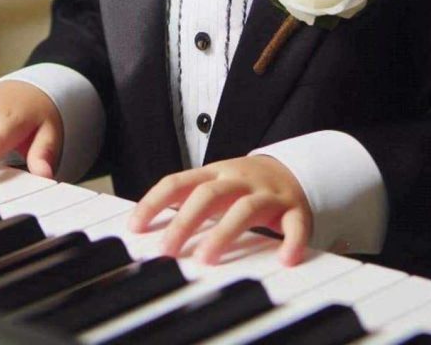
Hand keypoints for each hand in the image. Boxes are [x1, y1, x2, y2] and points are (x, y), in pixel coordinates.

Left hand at [129, 155, 311, 265]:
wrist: (293, 170)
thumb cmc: (243, 187)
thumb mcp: (214, 187)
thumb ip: (188, 203)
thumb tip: (149, 230)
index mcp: (213, 174)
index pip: (177, 182)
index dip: (154, 202)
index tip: (135, 226)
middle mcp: (238, 180)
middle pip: (208, 195)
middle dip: (184, 222)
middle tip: (167, 250)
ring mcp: (267, 193)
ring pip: (245, 209)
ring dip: (224, 233)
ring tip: (207, 258)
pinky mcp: (295, 209)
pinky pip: (295, 224)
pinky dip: (291, 241)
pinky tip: (283, 259)